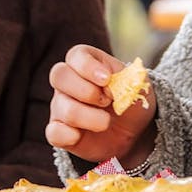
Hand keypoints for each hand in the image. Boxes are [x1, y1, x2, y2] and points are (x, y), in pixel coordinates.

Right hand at [46, 45, 156, 165]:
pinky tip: (82, 136)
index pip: (76, 55)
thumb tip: (115, 83)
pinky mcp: (59, 131)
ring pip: (63, 108)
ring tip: (106, 121)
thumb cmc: (131, 102)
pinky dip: (69, 136)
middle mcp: (68, 82)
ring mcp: (61, 106)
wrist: (134, 134)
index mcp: (86, 63)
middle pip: (59, 75)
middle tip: (107, 101)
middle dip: (86, 91)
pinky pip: (54, 132)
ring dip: (91, 118)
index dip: (89, 66)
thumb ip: (129, 80)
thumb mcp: (138, 88)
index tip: (107, 79)